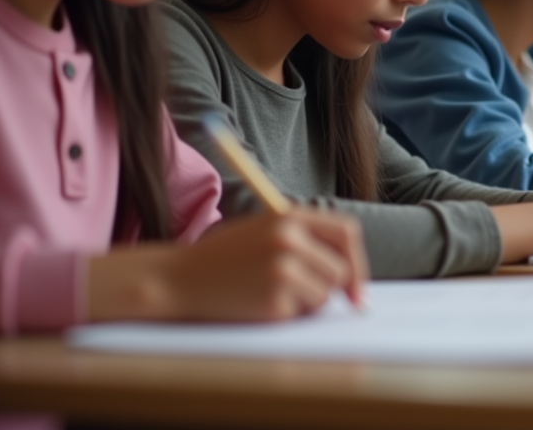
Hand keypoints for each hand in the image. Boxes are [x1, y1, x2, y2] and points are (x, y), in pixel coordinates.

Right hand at [164, 209, 367, 320]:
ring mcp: (282, 269)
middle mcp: (289, 239)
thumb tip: (353, 277)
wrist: (175, 279)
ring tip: (269, 292)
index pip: (346, 233)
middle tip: (297, 292)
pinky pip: (300, 315)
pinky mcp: (274, 300)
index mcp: (289, 216)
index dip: (357, 261)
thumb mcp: (265, 232)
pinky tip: (256, 304)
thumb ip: (306, 242)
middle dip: (328, 288)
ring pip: (324, 297)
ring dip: (305, 303)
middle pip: (340, 271)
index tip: (356, 288)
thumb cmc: (223, 259)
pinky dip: (285, 316)